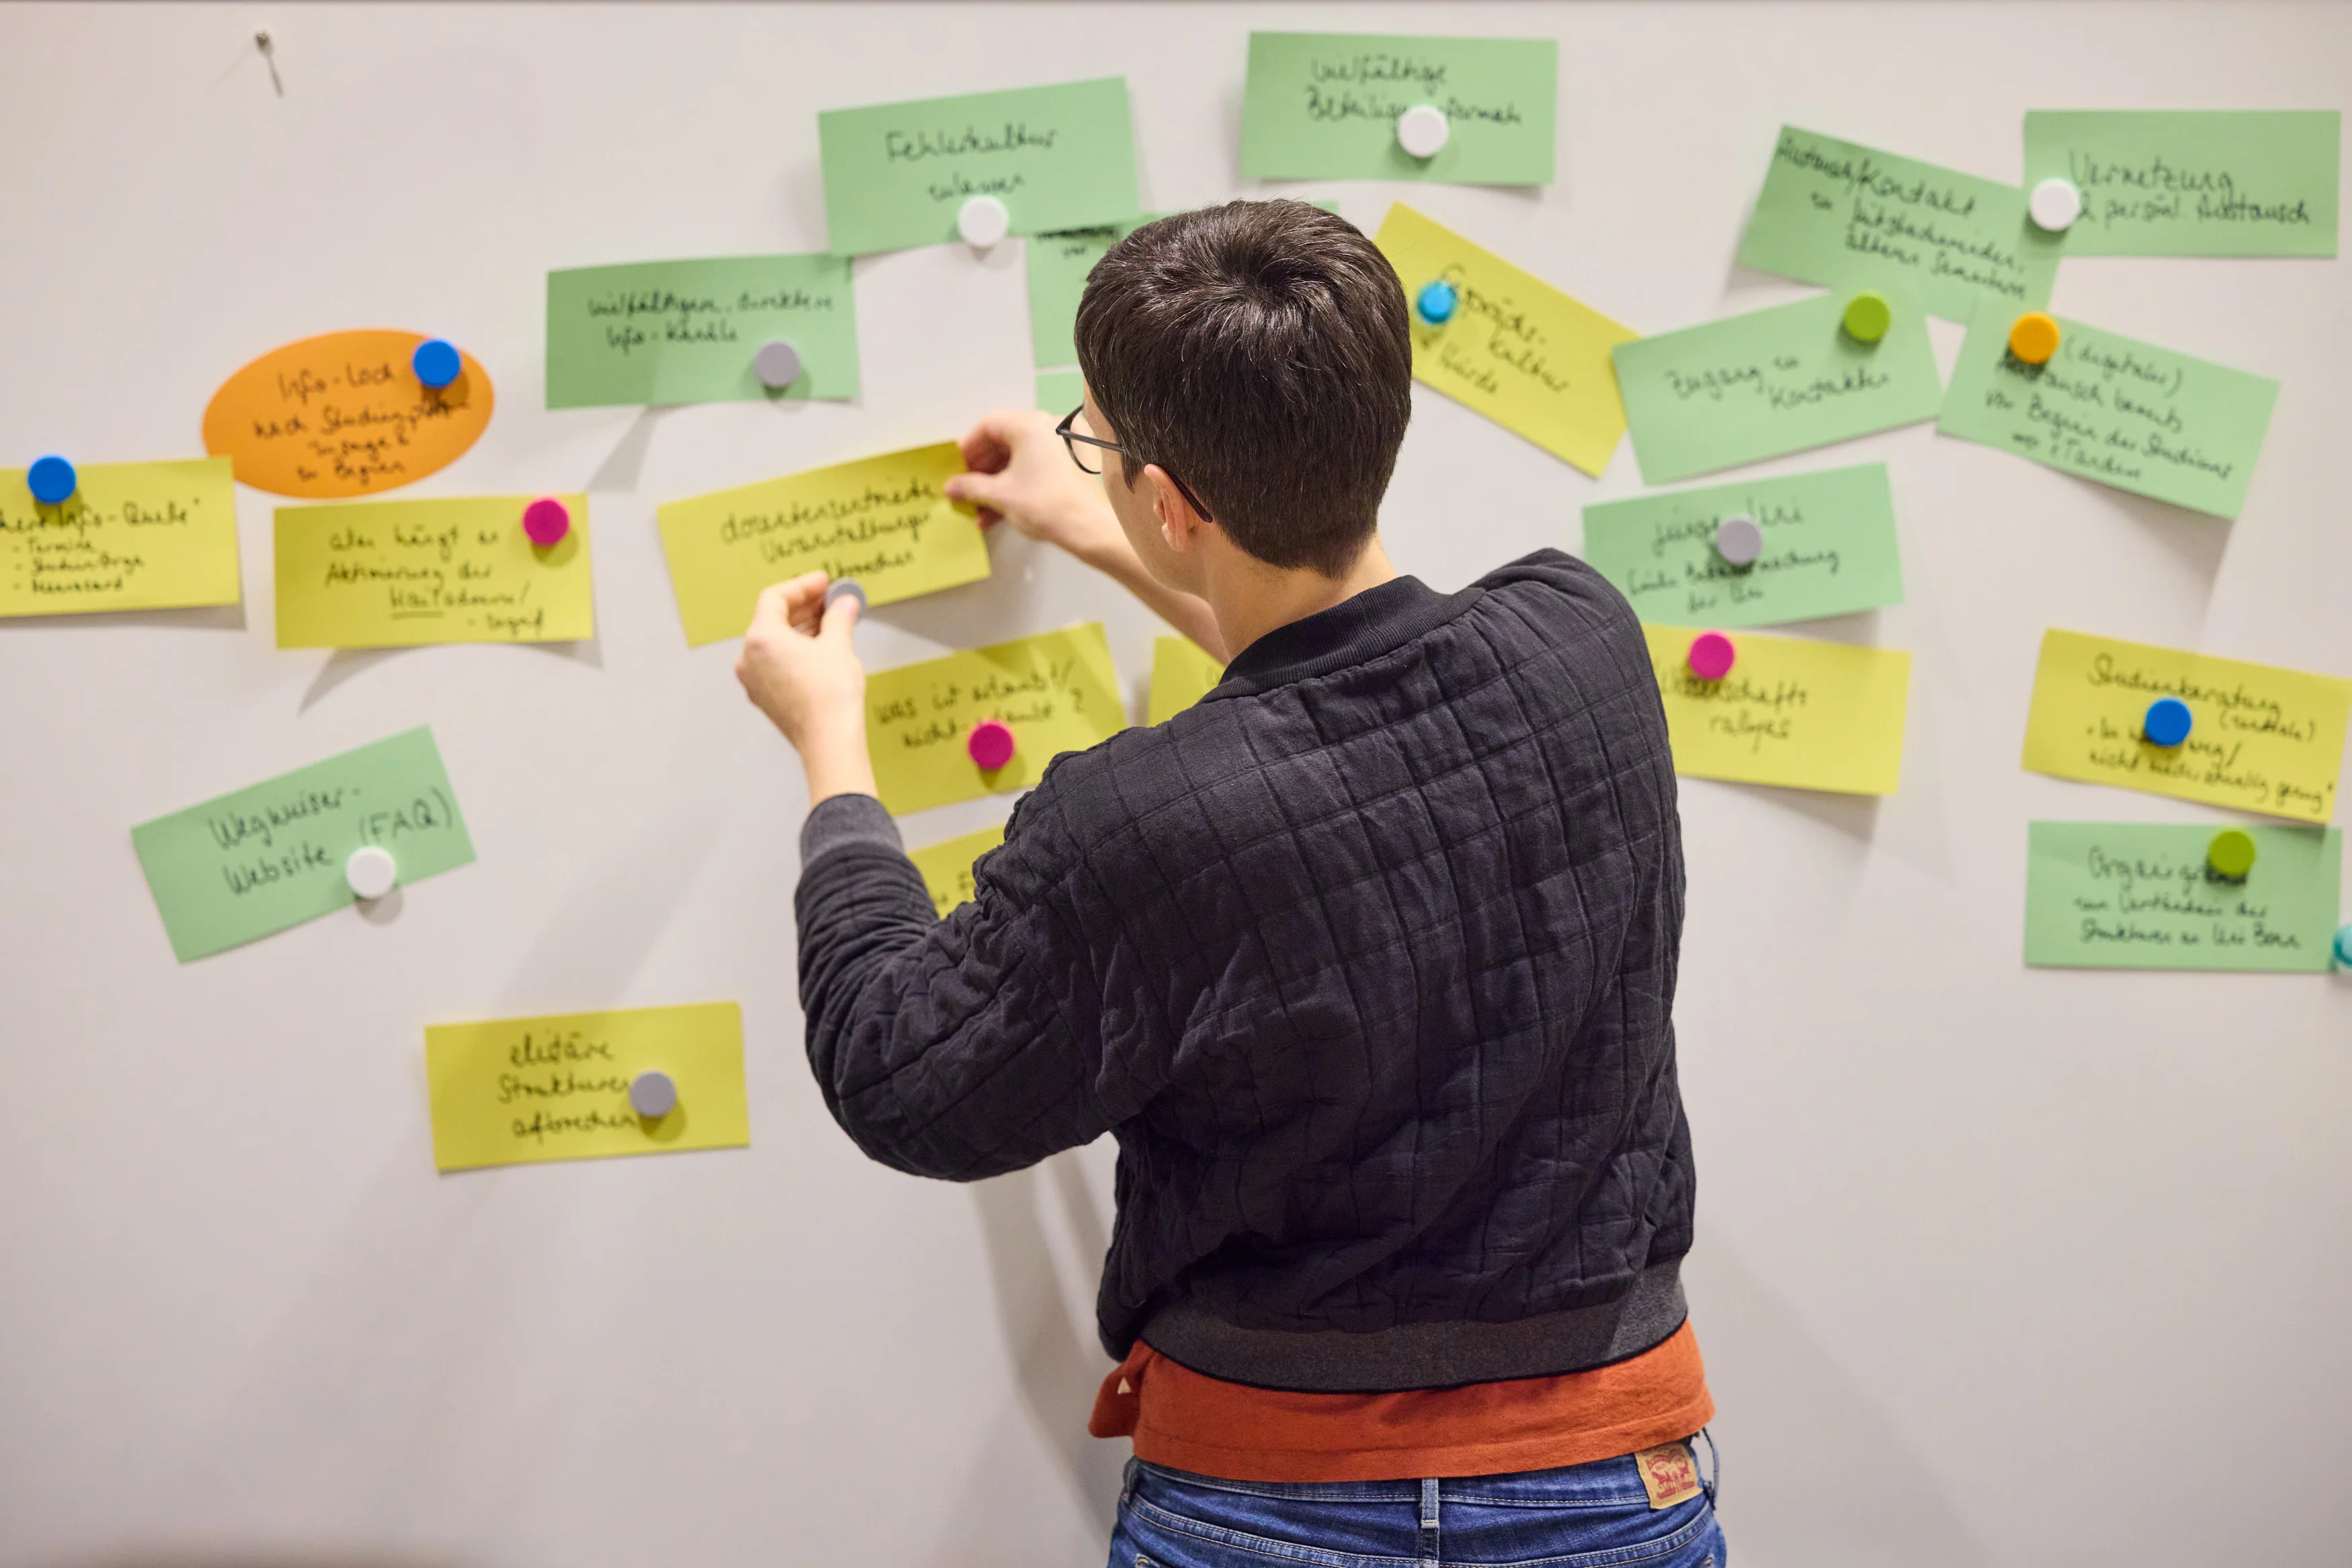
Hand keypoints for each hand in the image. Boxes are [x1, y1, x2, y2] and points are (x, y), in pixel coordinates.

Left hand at [735, 571, 876, 802]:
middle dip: (804, 607)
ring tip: (831, 624)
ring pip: (774, 643)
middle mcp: (749, 658)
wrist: (828, 742)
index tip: (824, 582)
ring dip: (801, 629)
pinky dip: (795, 651)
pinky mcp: (765, 698)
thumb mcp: (838, 645)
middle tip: (831, 600)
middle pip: (773, 619)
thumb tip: (845, 604)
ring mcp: (754, 680)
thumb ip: (839, 617)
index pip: (775, 597)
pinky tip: (820, 650)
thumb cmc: (830, 694)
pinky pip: (776, 664)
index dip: (802, 585)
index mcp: (761, 637)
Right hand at [946, 408, 1126, 565]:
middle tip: (965, 489)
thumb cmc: (1046, 505)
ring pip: (1018, 460)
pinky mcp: (1069, 466)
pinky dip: (1015, 486)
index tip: (956, 467)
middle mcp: (1048, 428)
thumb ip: (971, 487)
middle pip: (1003, 442)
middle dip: (980, 470)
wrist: (1091, 529)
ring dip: (995, 484)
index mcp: (1030, 425)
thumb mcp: (1001, 495)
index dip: (968, 447)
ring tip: (978, 509)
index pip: (988, 425)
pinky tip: (998, 513)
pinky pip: (1034, 469)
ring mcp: (1061, 447)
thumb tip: (951, 487)